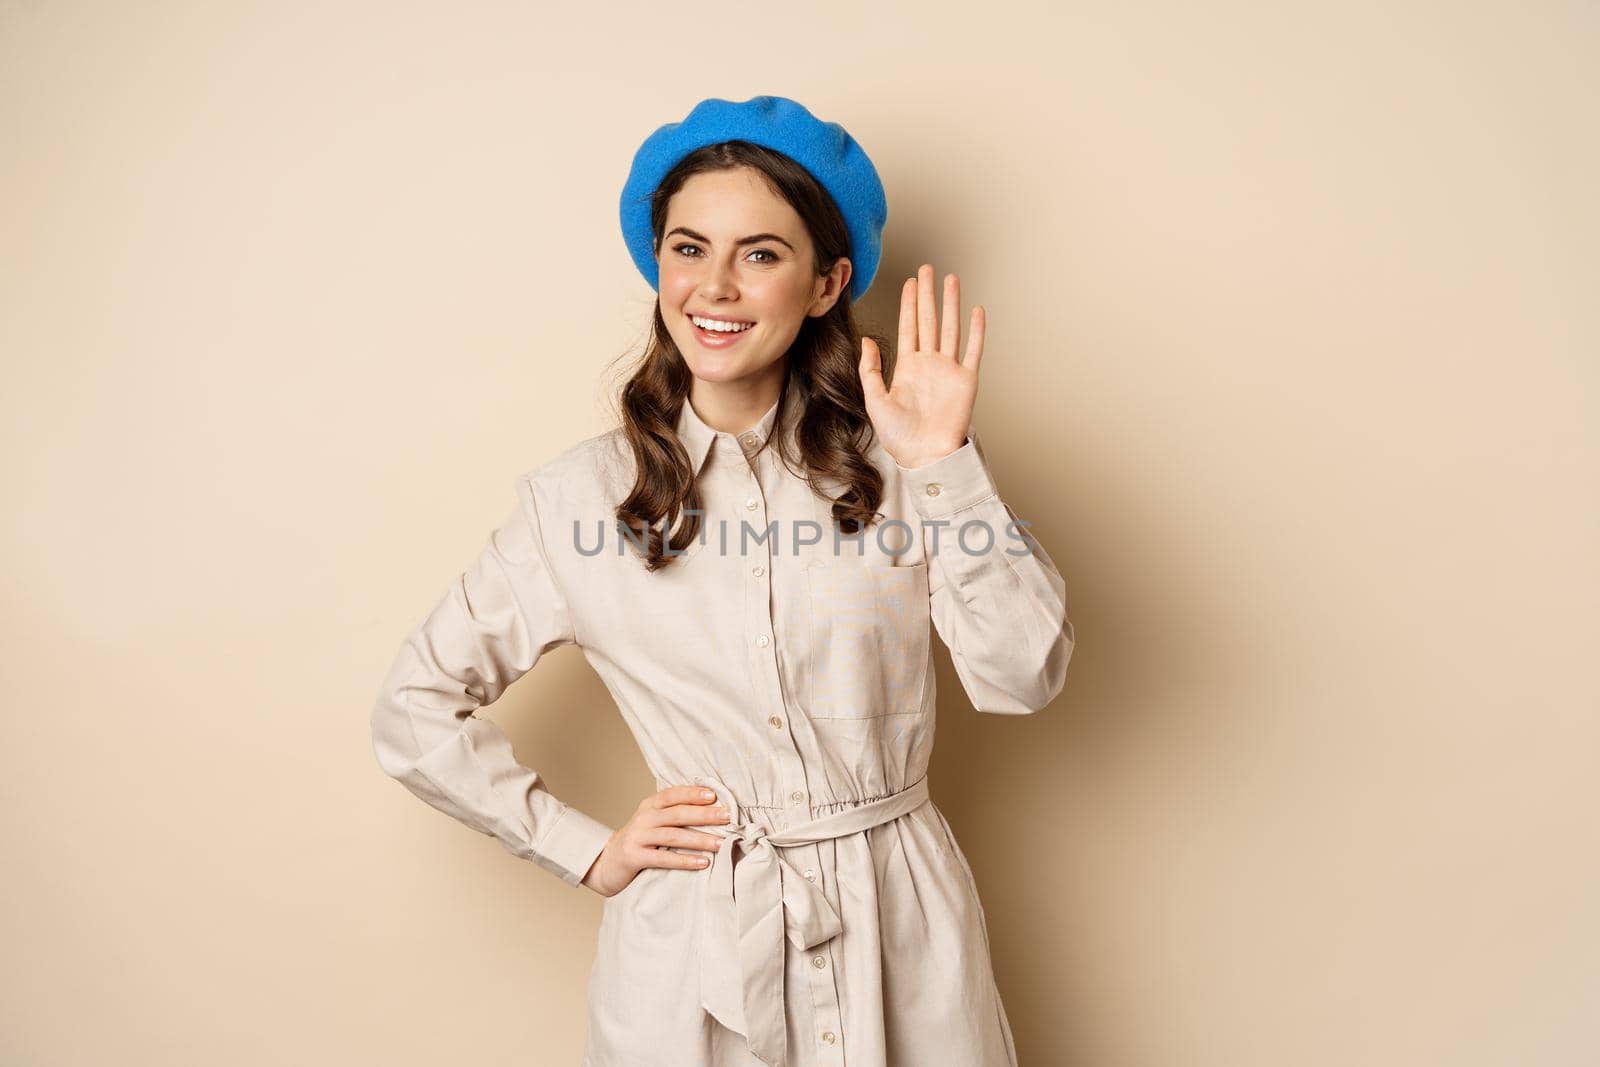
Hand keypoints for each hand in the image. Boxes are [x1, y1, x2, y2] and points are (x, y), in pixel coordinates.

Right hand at [580, 784, 730, 896]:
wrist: (606, 863)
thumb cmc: (640, 841)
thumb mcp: (653, 822)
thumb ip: (674, 814)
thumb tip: (713, 809)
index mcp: (649, 805)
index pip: (673, 794)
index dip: (693, 793)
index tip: (714, 795)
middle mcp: (643, 818)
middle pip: (677, 813)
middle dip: (704, 815)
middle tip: (728, 817)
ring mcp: (637, 837)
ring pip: (673, 835)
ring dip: (700, 839)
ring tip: (722, 843)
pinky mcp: (634, 857)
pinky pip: (664, 858)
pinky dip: (685, 860)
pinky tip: (703, 862)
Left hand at [859, 262, 984, 469]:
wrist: (924, 456)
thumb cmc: (899, 436)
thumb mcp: (874, 400)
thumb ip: (870, 369)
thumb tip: (866, 340)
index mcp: (907, 367)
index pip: (908, 327)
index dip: (909, 304)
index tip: (909, 282)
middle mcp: (929, 364)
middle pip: (929, 320)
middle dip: (927, 294)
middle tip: (927, 269)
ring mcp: (949, 370)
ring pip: (950, 328)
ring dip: (951, 304)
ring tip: (951, 280)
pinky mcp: (966, 380)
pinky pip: (973, 350)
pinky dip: (976, 330)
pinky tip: (976, 311)